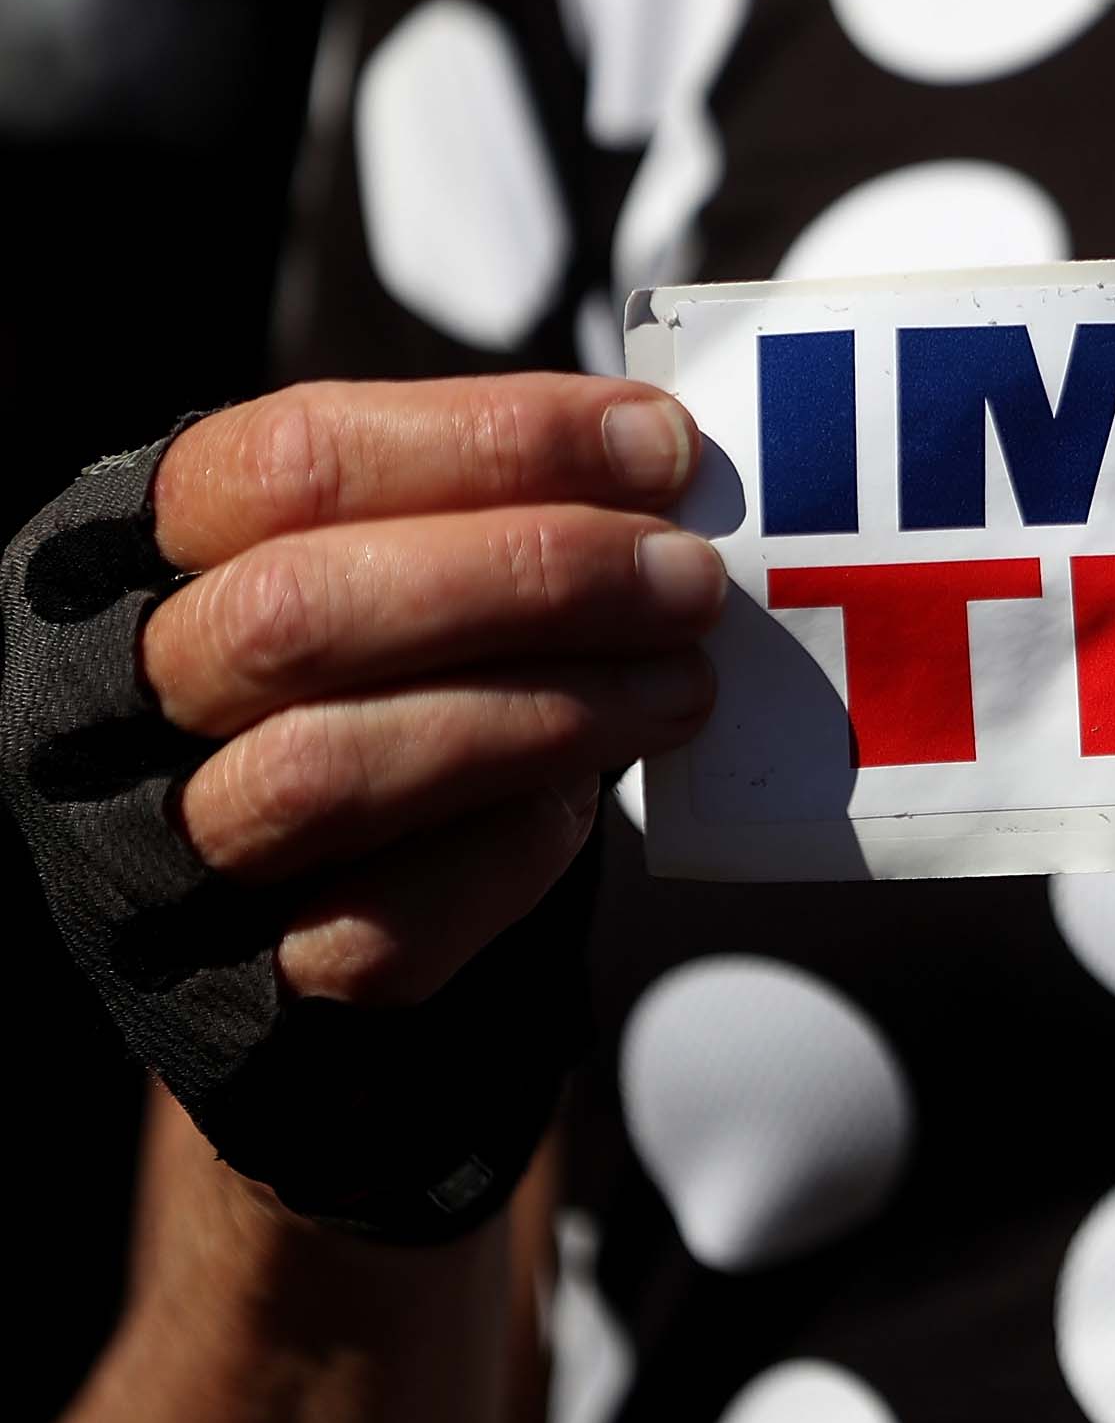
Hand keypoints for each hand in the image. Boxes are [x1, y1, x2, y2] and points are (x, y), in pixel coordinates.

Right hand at [142, 376, 723, 1003]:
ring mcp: (172, 845)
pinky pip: (384, 924)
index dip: (494, 440)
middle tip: (685, 577)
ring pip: (329, 769)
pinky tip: (588, 801)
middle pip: (299, 612)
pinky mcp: (252, 982)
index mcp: (139, 549)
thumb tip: (659, 465)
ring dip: (546, 713)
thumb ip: (488, 508)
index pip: (297, 459)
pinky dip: (511, 851)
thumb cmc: (378, 679)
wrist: (321, 897)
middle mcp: (120, 695)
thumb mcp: (404, 558)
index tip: (658, 444)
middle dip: (529, 577)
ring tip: (682, 684)